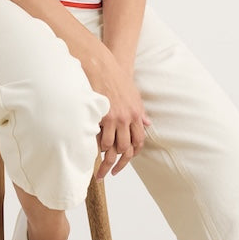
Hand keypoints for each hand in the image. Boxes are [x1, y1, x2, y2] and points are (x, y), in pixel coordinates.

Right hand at [81, 45, 149, 179]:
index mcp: (137, 114)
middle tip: (109, 174)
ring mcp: (114, 118)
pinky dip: (95, 148)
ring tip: (98, 170)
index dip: (132, 155)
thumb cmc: (116, 78)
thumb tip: (147, 124)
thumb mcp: (133, 95)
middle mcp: (127, 118)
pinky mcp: (101, 115)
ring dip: (105, 160)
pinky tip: (91, 155)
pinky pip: (99, 137)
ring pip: (112, 146)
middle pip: (126, 148)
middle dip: (118, 165)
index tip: (124, 163)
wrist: (102, 65)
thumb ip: (140, 112)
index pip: (138, 141)